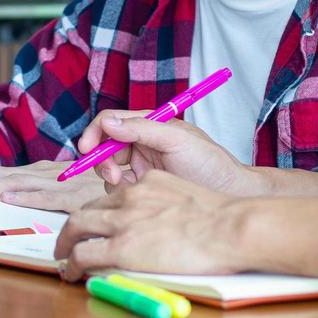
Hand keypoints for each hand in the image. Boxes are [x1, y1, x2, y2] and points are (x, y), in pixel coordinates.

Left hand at [0, 161, 104, 212]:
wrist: (135, 189)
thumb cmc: (100, 193)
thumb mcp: (67, 191)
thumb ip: (44, 196)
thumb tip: (13, 207)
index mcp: (44, 171)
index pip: (2, 174)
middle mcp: (49, 172)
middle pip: (2, 177)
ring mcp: (61, 182)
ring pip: (17, 184)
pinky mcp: (75, 197)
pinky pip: (47, 197)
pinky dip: (26, 198)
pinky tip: (7, 203)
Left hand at [53, 171, 242, 280]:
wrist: (230, 228)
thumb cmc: (224, 220)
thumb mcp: (189, 198)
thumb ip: (168, 205)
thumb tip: (164, 224)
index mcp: (147, 184)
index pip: (112, 196)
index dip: (99, 211)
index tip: (96, 224)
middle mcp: (130, 198)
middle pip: (89, 209)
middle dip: (74, 226)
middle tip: (69, 240)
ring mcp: (123, 222)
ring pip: (77, 227)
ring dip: (65, 243)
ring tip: (63, 257)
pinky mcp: (122, 247)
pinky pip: (84, 255)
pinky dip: (71, 264)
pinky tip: (70, 274)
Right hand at [76, 110, 261, 195]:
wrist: (230, 196)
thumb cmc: (211, 164)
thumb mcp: (177, 141)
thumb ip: (142, 129)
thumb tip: (109, 122)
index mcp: (151, 124)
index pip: (112, 121)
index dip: (96, 133)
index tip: (87, 149)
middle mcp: (144, 142)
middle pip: (105, 145)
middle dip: (102, 159)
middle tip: (113, 176)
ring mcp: (143, 164)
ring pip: (109, 167)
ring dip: (111, 176)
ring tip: (126, 185)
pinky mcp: (144, 186)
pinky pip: (119, 187)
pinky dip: (120, 191)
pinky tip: (137, 194)